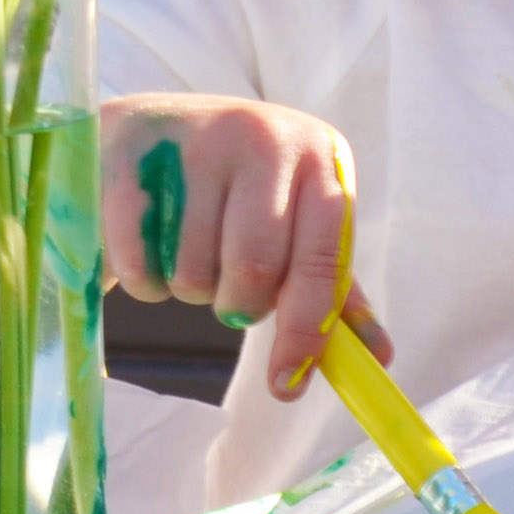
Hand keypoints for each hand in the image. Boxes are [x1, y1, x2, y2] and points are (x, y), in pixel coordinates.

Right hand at [99, 93, 393, 401]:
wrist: (148, 127)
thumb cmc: (238, 188)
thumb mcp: (294, 219)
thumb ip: (332, 286)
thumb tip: (379, 357)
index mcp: (319, 156)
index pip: (322, 261)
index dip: (305, 332)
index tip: (285, 385)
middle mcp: (264, 136)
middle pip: (253, 269)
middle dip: (237, 303)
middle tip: (227, 290)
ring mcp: (197, 140)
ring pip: (194, 270)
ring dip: (189, 287)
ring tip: (186, 249)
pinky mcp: (133, 156)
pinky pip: (139, 262)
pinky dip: (142, 279)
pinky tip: (146, 245)